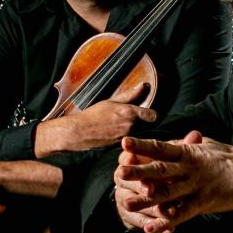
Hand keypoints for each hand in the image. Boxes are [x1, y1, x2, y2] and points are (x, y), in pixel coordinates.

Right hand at [34, 82, 157, 156]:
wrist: (79, 133)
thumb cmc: (93, 116)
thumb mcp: (110, 101)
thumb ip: (130, 95)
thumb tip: (143, 85)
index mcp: (130, 113)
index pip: (153, 116)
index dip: (151, 115)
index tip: (146, 114)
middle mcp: (131, 127)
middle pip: (148, 126)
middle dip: (144, 124)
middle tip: (134, 121)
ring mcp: (127, 138)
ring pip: (140, 134)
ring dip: (137, 132)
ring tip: (123, 128)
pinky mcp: (122, 147)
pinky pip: (132, 142)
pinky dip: (129, 139)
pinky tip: (119, 135)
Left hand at [114, 132, 232, 232]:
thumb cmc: (231, 157)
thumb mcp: (206, 146)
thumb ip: (186, 145)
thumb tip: (170, 141)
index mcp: (189, 151)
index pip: (161, 147)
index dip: (142, 146)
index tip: (124, 143)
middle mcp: (190, 167)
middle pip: (160, 169)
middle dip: (138, 172)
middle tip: (118, 173)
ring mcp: (198, 185)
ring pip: (168, 192)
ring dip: (145, 199)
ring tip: (126, 203)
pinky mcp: (206, 202)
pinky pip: (182, 213)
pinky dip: (166, 221)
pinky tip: (151, 228)